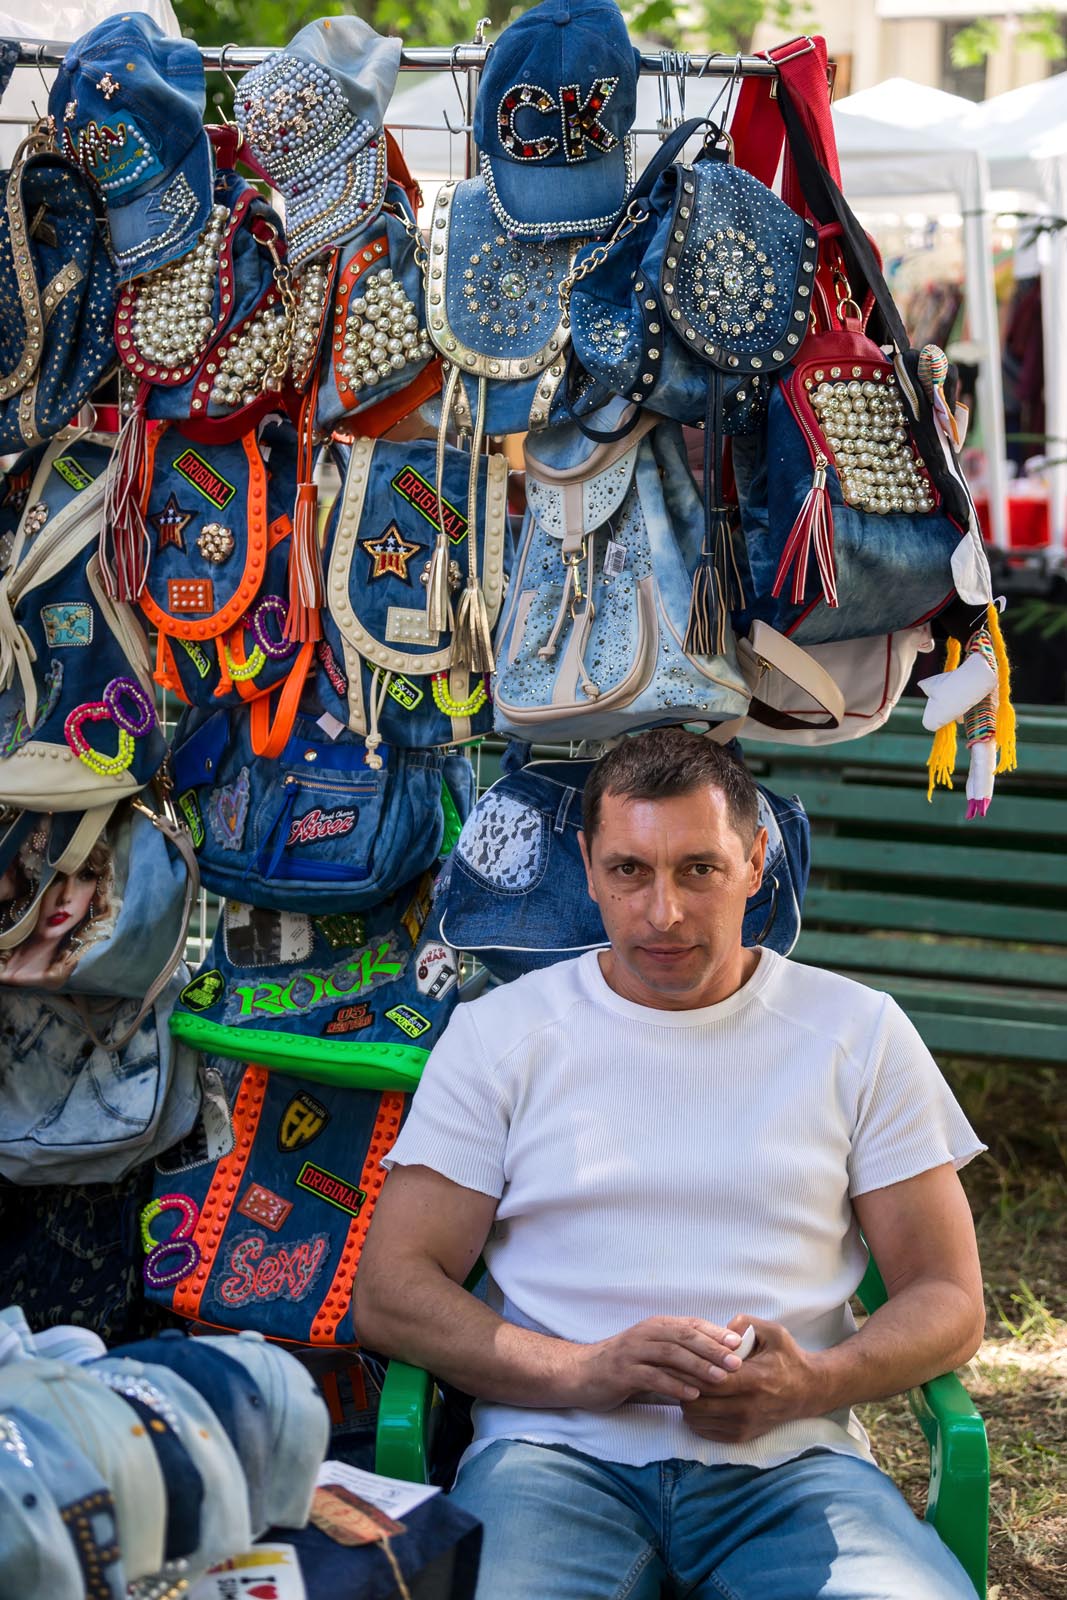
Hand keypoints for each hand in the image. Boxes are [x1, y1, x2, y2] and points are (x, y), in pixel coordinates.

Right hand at [568, 1317, 743, 1410]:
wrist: (581, 1373)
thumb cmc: (623, 1366)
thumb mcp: (651, 1354)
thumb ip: (677, 1355)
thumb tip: (716, 1362)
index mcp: (656, 1326)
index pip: (691, 1324)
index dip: (715, 1332)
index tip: (740, 1343)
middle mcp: (645, 1333)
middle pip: (684, 1336)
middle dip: (713, 1348)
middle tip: (737, 1362)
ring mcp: (632, 1351)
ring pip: (670, 1354)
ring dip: (698, 1366)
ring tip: (720, 1378)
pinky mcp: (622, 1372)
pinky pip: (652, 1376)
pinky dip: (674, 1384)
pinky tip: (691, 1394)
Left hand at [680, 1316, 827, 1442]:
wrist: (808, 1390)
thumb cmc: (787, 1357)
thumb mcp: (772, 1332)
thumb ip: (744, 1324)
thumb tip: (718, 1330)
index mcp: (754, 1380)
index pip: (710, 1381)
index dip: (690, 1371)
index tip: (679, 1359)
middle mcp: (748, 1408)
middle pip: (699, 1404)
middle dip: (684, 1388)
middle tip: (678, 1372)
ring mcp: (744, 1425)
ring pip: (698, 1420)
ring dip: (687, 1403)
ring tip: (688, 1385)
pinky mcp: (742, 1436)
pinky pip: (706, 1431)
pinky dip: (696, 1417)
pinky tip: (699, 1400)